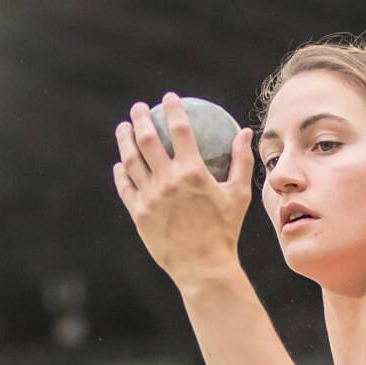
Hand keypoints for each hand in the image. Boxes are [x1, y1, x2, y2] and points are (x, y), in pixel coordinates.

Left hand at [112, 92, 255, 286]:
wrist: (203, 266)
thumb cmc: (225, 230)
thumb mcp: (239, 195)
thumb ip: (242, 161)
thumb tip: (245, 132)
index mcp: (193, 173)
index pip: (179, 130)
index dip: (172, 109)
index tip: (168, 98)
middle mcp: (168, 182)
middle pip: (148, 140)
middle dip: (141, 118)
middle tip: (139, 108)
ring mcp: (150, 198)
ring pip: (131, 161)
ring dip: (124, 140)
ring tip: (123, 128)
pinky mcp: (138, 214)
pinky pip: (126, 188)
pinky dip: (121, 173)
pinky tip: (120, 164)